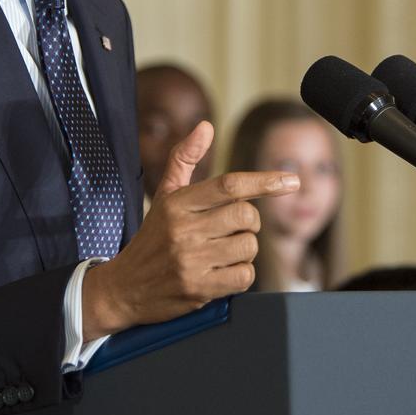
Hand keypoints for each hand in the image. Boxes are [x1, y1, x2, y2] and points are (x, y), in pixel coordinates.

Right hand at [81, 121, 298, 338]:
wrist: (124, 288)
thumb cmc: (152, 237)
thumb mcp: (164, 196)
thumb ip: (185, 158)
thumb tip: (206, 126)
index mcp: (178, 203)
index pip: (229, 185)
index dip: (264, 181)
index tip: (291, 181)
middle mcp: (183, 229)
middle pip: (246, 216)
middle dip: (249, 223)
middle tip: (231, 229)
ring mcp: (190, 260)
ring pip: (248, 246)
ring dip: (244, 250)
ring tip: (222, 252)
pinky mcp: (198, 289)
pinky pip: (244, 276)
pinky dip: (241, 275)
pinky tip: (222, 272)